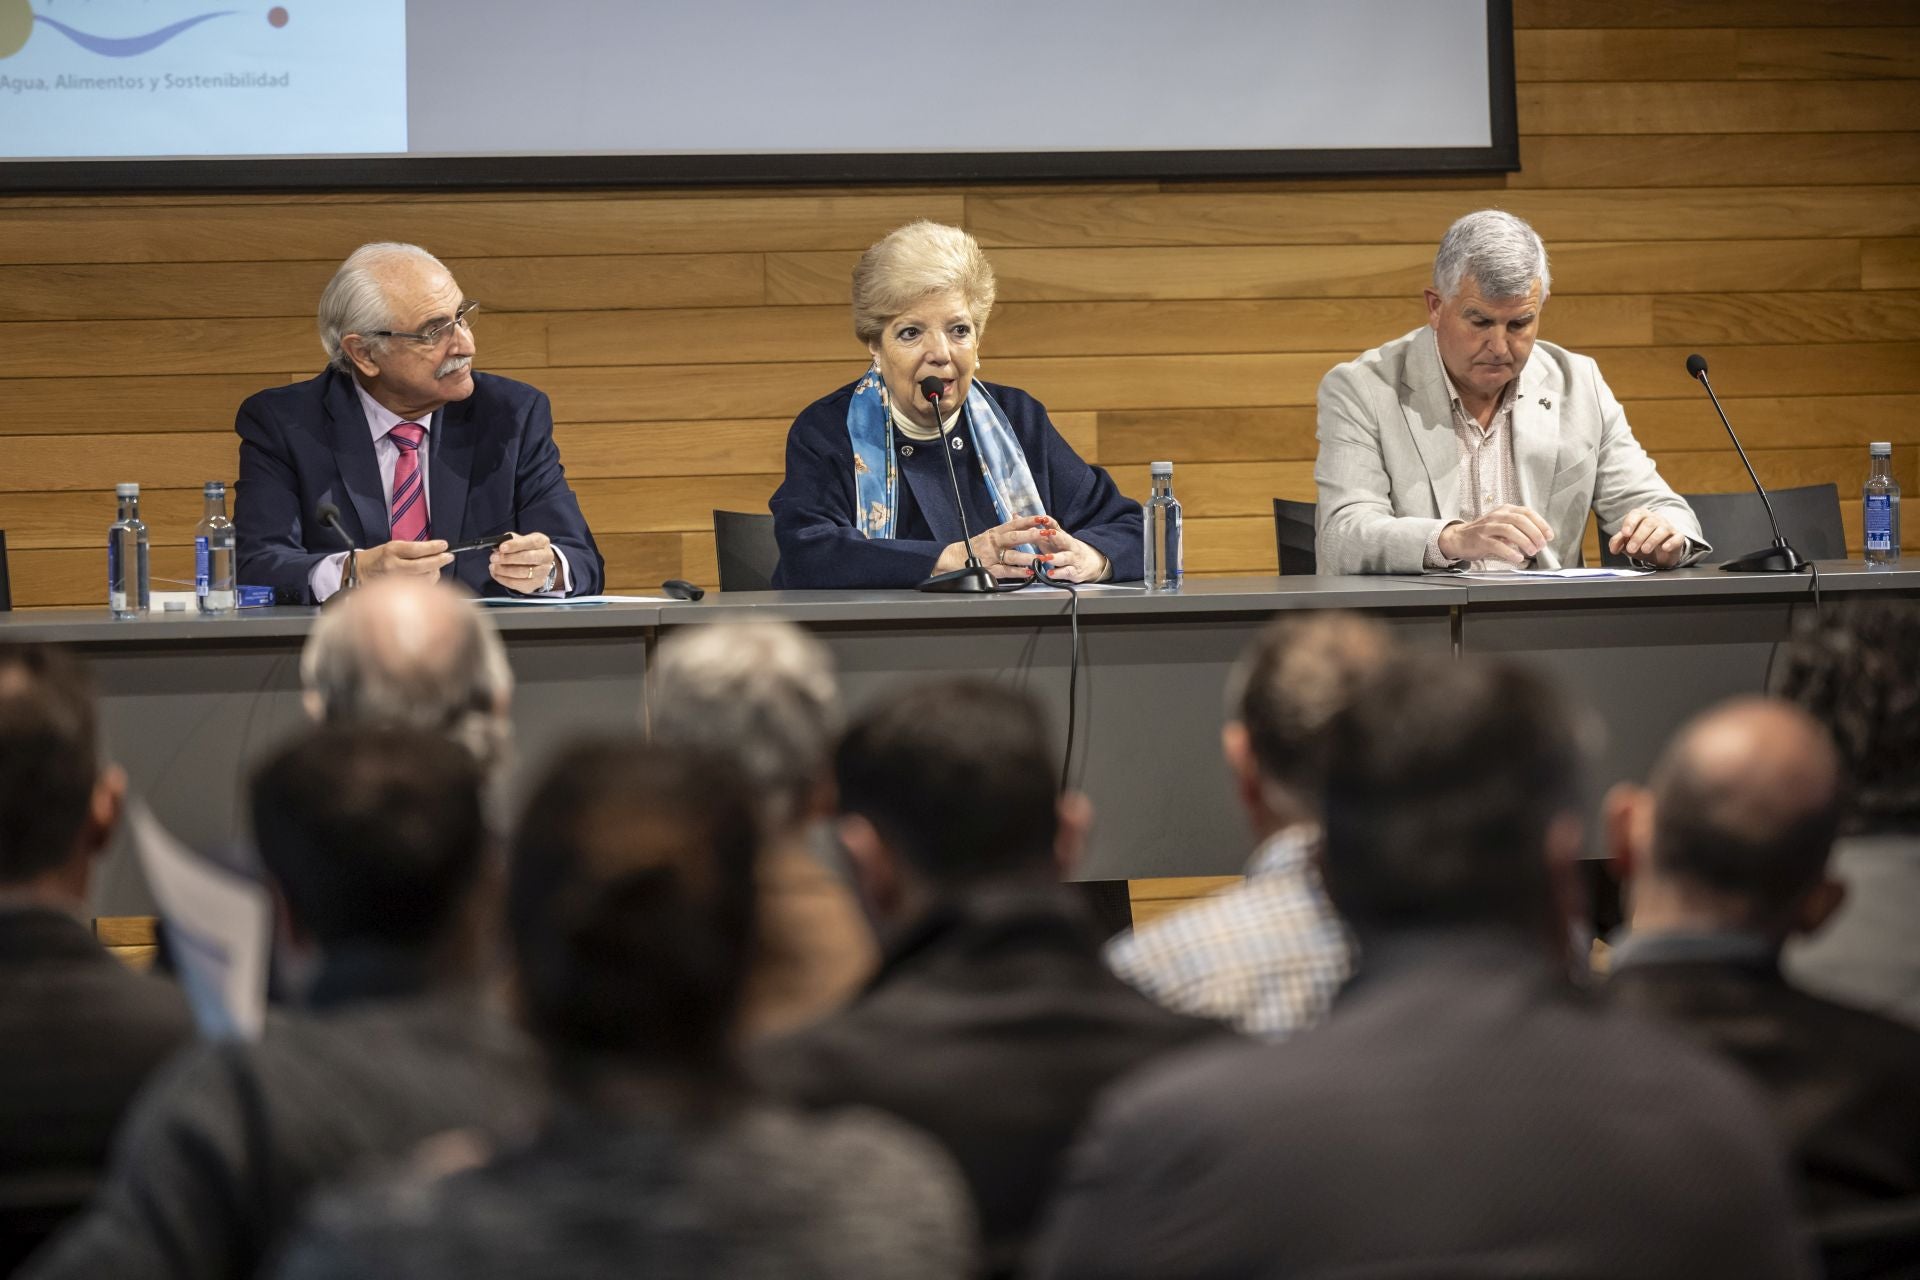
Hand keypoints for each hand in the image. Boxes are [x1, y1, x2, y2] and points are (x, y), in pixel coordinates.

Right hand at [355, 538, 451, 579]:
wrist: (358, 572)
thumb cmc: (378, 558)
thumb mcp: (392, 547)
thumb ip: (412, 549)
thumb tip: (434, 551)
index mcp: (392, 550)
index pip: (417, 549)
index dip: (433, 548)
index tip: (444, 546)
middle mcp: (393, 565)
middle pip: (423, 565)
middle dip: (439, 560)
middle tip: (448, 557)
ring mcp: (395, 580)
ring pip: (424, 579)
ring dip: (434, 572)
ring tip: (435, 567)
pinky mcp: (396, 591)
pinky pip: (419, 588)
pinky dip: (427, 582)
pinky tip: (428, 577)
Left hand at [489, 532, 558, 593]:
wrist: (537, 563)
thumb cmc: (526, 549)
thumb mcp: (520, 540)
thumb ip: (509, 540)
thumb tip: (497, 547)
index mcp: (542, 542)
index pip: (530, 542)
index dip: (515, 545)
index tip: (501, 547)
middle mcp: (546, 557)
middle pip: (528, 558)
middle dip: (508, 558)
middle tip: (493, 558)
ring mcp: (543, 572)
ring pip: (522, 573)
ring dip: (504, 570)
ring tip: (493, 566)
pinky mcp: (536, 583)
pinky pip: (518, 583)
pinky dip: (504, 579)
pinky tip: (496, 574)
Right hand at [934, 515, 1053, 580]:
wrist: (954, 558)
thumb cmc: (975, 547)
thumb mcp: (990, 535)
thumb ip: (1005, 530)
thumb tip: (1018, 518)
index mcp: (995, 533)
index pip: (1014, 524)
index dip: (1029, 521)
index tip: (1043, 518)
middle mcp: (994, 543)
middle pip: (1015, 537)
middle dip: (1032, 536)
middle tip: (1046, 535)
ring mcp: (992, 556)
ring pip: (1012, 555)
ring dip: (1028, 557)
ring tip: (1042, 558)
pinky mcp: (990, 570)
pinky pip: (1006, 571)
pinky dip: (1018, 572)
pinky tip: (1029, 572)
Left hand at [1028, 522, 1109, 582]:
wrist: (1089, 562)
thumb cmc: (1063, 549)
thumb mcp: (1049, 539)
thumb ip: (1033, 530)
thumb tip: (1015, 517)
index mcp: (1061, 536)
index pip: (1056, 527)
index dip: (1050, 522)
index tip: (1042, 518)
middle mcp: (1068, 546)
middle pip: (1064, 539)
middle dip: (1056, 536)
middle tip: (1049, 533)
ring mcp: (1072, 558)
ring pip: (1064, 557)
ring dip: (1055, 557)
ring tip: (1046, 558)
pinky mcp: (1074, 571)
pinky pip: (1066, 572)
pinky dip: (1058, 573)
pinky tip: (1050, 574)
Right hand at [1437, 504, 1553, 565]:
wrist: (1459, 538)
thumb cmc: (1484, 533)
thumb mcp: (1503, 525)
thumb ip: (1519, 529)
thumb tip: (1540, 538)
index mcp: (1505, 510)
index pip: (1527, 512)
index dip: (1541, 524)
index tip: (1549, 535)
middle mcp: (1497, 516)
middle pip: (1520, 520)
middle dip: (1535, 533)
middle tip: (1541, 545)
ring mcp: (1487, 527)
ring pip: (1509, 530)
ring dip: (1524, 541)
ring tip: (1532, 552)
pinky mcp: (1480, 540)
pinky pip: (1497, 545)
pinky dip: (1510, 552)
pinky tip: (1517, 558)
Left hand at [1609, 508, 1688, 567]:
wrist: (1659, 554)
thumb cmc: (1641, 544)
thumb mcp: (1627, 543)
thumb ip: (1618, 543)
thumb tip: (1613, 548)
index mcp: (1641, 517)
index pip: (1636, 514)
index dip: (1630, 523)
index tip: (1625, 534)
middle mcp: (1655, 519)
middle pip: (1648, 523)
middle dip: (1638, 537)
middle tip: (1631, 549)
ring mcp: (1668, 527)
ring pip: (1662, 529)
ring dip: (1652, 540)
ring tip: (1645, 550)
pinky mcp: (1678, 537)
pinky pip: (1677, 537)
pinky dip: (1671, 542)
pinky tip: (1665, 548)